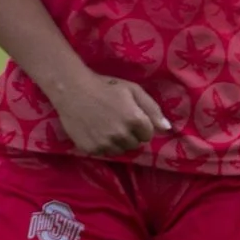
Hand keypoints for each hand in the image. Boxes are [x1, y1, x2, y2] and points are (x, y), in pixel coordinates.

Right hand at [48, 73, 170, 156]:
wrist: (72, 90)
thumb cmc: (105, 86)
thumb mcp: (133, 90)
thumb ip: (152, 109)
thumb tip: (167, 129)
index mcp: (135, 120)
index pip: (148, 135)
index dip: (141, 125)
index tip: (130, 116)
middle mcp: (121, 135)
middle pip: (135, 145)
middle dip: (130, 135)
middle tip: (117, 120)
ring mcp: (105, 144)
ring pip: (120, 151)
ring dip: (117, 142)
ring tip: (106, 126)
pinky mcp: (91, 149)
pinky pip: (104, 153)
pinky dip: (102, 144)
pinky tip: (95, 130)